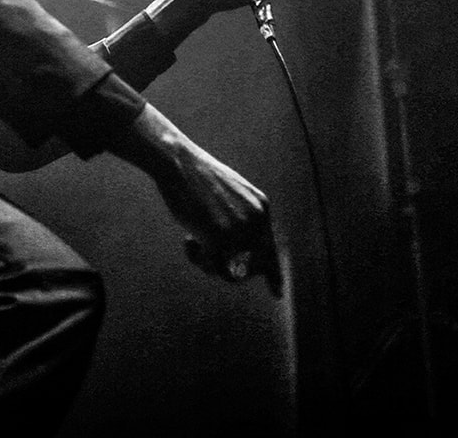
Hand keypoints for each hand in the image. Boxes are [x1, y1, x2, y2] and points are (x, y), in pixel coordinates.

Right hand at [162, 142, 282, 296]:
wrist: (180, 163)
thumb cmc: (196, 178)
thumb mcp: (230, 195)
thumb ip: (241, 219)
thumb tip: (239, 255)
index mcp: (261, 208)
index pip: (270, 249)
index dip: (274, 275)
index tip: (278, 295)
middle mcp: (256, 221)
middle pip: (251, 268)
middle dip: (229, 270)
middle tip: (207, 257)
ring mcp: (239, 230)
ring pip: (229, 270)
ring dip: (209, 262)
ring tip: (193, 242)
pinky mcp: (219, 238)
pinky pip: (211, 266)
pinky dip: (197, 257)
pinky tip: (188, 239)